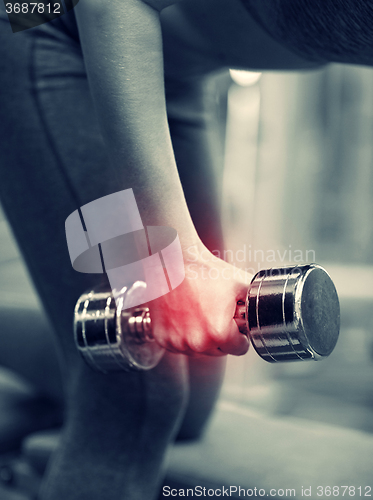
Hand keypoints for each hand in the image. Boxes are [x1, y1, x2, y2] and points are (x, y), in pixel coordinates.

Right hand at [149, 240, 252, 355]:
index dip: (240, 334)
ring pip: (198, 350)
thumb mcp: (240, 284)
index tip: (234, 323)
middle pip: (219, 351)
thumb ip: (256, 302)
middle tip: (215, 313)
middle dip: (221, 336)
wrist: (172, 261)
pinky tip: (185, 316)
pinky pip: (179, 346)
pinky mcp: (162, 338)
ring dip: (201, 338)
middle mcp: (197, 343)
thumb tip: (269, 309)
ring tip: (200, 312)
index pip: (239, 348)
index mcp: (219, 333)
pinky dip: (182, 335)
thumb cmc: (202, 271)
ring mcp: (177, 342)